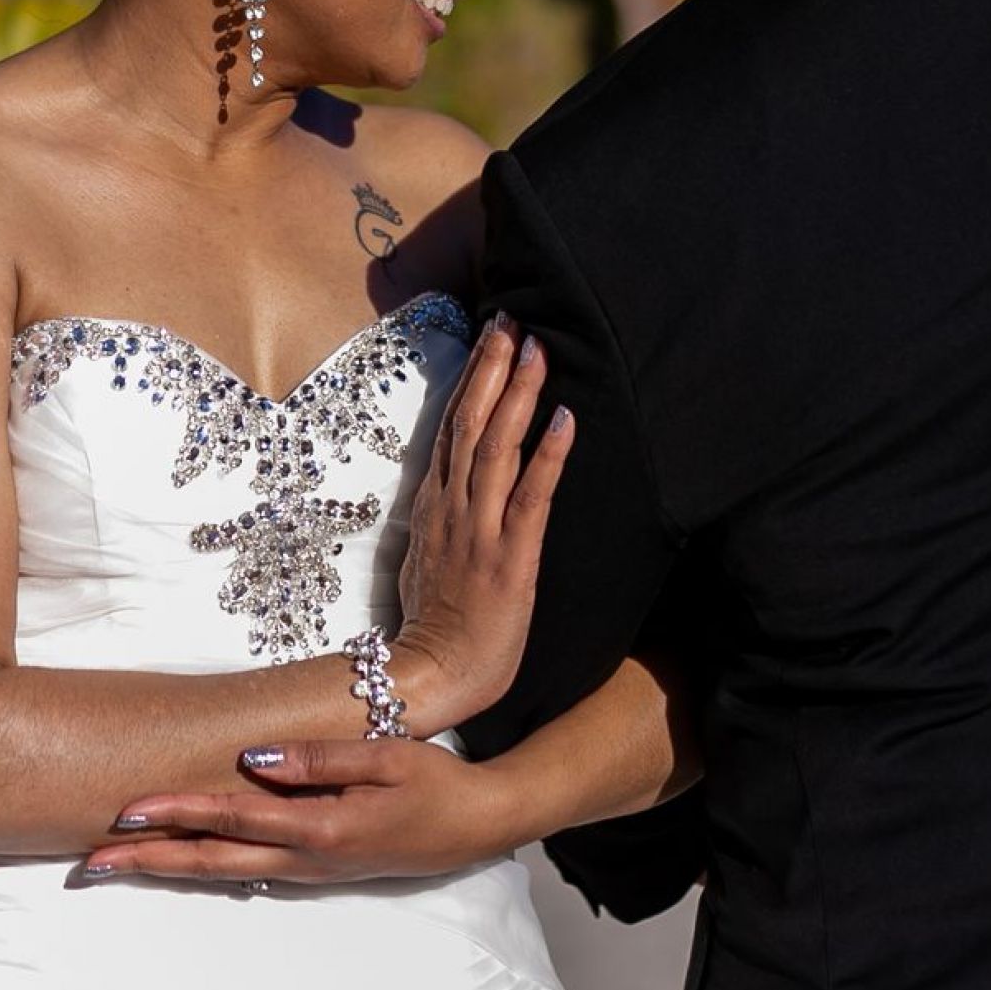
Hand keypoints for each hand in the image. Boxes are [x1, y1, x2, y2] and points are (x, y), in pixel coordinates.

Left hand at [82, 739, 518, 885]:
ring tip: (119, 863)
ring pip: (224, 872)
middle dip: (149, 860)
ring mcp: (309, 870)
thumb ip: (317, 758)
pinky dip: (206, 867)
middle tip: (91, 862)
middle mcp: (304, 858)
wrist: (475, 826)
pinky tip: (185, 860)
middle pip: (211, 861)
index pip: (231, 818)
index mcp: (318, 827)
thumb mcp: (383, 756)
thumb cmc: (432, 783)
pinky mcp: (316, 867)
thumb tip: (253, 758)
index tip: (125, 812)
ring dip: (169, 867)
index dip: (176, 813)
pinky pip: (249, 870)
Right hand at [390, 314, 573, 732]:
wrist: (433, 672)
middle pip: (472, 420)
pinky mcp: (510, 557)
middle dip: (493, 365)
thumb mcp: (426, 552)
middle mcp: (454, 504)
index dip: (473, 375)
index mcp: (435, 502)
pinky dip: (548, 456)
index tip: (491, 332)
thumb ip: (440, 510)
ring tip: (537, 350)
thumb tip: (450, 477)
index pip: (453, 424)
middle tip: (513, 317)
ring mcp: (479, 528)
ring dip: (518, 394)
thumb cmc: (436, 621)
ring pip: (497, 446)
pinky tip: (565, 420)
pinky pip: (531, 497)